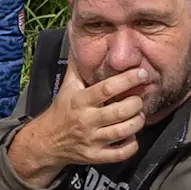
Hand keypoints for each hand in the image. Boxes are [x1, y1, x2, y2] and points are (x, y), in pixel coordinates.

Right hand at [11, 56, 157, 177]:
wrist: (48, 142)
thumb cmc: (63, 109)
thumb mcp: (68, 85)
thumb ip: (78, 62)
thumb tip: (75, 32)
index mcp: (81, 100)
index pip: (108, 88)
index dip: (129, 80)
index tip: (142, 74)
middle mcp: (87, 120)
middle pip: (122, 111)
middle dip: (137, 103)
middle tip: (140, 98)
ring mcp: (92, 140)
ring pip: (125, 131)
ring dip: (137, 122)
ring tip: (138, 115)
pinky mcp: (96, 157)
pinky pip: (121, 153)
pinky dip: (131, 144)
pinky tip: (131, 135)